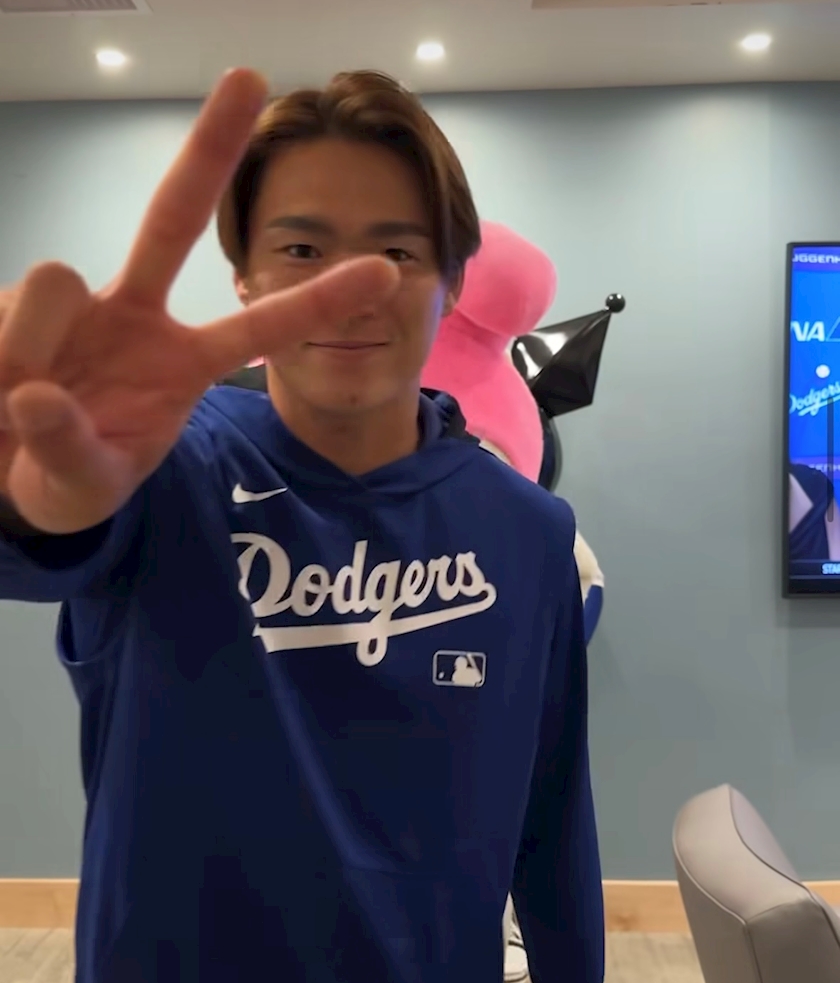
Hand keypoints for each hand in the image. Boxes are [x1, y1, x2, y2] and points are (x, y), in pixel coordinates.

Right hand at [0, 69, 397, 533]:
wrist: (5, 468)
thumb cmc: (65, 478)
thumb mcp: (82, 488)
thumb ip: (72, 452)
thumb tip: (36, 396)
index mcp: (181, 365)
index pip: (256, 328)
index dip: (317, 299)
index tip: (385, 268)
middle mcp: (137, 315)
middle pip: (172, 218)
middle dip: (209, 148)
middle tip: (251, 77)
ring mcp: (78, 300)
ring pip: (58, 281)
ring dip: (32, 341)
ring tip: (17, 402)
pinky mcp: (15, 296)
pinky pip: (5, 312)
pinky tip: (0, 384)